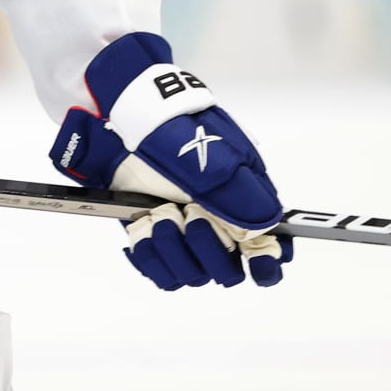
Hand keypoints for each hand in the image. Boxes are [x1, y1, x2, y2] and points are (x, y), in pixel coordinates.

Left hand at [50, 32, 290, 288]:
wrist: (119, 115)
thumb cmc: (171, 126)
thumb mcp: (212, 152)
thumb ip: (240, 190)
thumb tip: (268, 225)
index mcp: (244, 201)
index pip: (270, 249)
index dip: (267, 265)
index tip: (256, 264)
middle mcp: (217, 221)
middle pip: (228, 271)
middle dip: (211, 252)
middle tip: (191, 219)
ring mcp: (183, 230)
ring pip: (191, 274)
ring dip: (175, 253)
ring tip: (159, 218)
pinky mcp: (153, 234)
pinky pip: (159, 272)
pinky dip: (150, 259)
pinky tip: (142, 233)